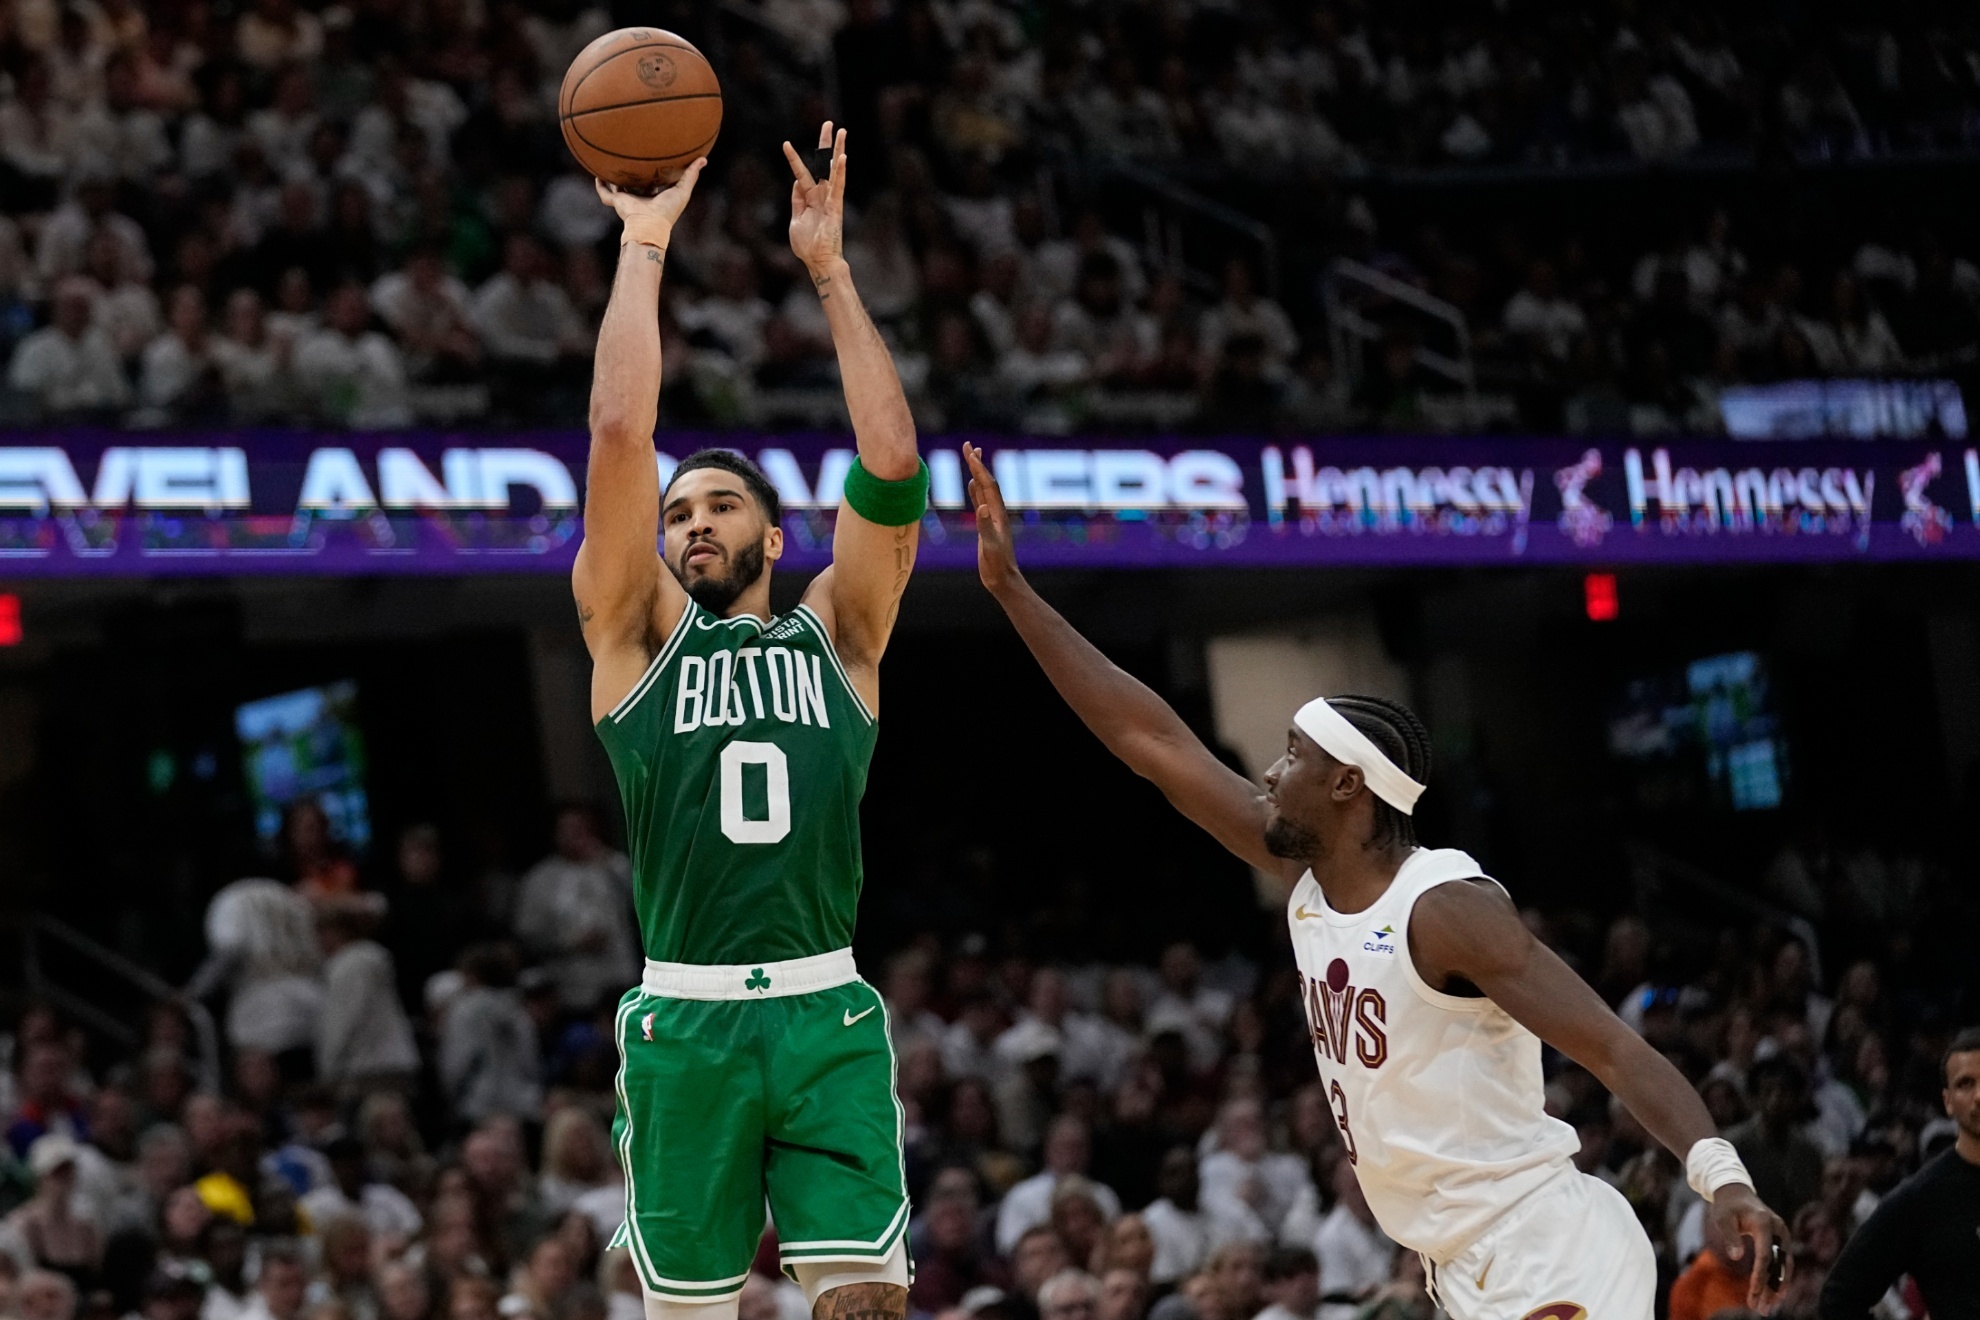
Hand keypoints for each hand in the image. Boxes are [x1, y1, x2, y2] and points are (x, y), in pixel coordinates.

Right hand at [595, 158, 705, 247]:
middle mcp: (640, 198)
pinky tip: (597, 175)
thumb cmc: (668, 210)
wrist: (650, 224)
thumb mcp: (682, 190)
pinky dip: (600, 186)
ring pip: (618, 188)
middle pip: (635, 184)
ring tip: (609, 165)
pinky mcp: (617, 202)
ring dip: (614, 178)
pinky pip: (605, 193)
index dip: (654, 172)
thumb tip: (703, 159)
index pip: (654, 182)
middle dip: (633, 174)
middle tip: (631, 159)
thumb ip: (691, 175)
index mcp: (655, 196)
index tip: (654, 160)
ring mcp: (627, 200)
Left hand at [782, 122, 845, 275]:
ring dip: (838, 149)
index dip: (794, 159)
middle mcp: (822, 195)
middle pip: (823, 164)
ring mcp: (830, 200)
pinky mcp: (835, 207)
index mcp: (810, 199)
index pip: (802, 174)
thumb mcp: (795, 220)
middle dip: (825, 144)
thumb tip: (797, 182)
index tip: (786, 144)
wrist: (818, 261)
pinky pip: (838, 186)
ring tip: (842, 131)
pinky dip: (840, 172)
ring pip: (834, 170)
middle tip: (829, 124)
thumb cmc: (807, 245)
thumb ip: (797, 201)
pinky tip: (842, 157)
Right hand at [963, 443, 1018, 593]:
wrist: (1003, 579)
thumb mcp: (991, 546)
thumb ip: (986, 527)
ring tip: (971, 456)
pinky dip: (975, 490)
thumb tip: (982, 507)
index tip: (969, 451)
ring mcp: (992, 517)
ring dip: (977, 472)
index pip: (988, 485)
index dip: (979, 467)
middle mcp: (996, 511)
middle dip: (977, 463)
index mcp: (997, 513)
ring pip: (984, 489)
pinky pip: (981, 501)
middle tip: (968, 445)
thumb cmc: (997, 565)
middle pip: (986, 481)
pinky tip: (972, 484)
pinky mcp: (987, 524)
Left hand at [1709, 1184, 1790, 1312]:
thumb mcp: (1722, 1218)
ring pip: (1784, 1266)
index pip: (1765, 1256)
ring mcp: (1782, 1235)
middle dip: (1771, 1289)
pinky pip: (1783, 1263)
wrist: (1737, 1192)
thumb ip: (1729, 1236)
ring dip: (1778, 1288)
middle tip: (1762, 1310)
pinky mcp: (1781, 1240)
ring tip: (1769, 1307)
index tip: (1753, 1295)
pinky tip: (1776, 1294)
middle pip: (1778, 1265)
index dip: (1760, 1278)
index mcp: (1764, 1224)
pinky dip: (1780, 1279)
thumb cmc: (1727, 1206)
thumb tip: (1736, 1257)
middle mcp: (1778, 1230)